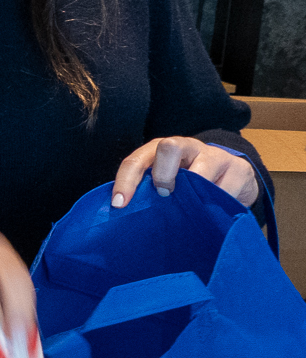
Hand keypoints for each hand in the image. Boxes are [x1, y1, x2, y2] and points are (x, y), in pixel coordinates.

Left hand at [112, 136, 257, 208]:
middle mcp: (186, 146)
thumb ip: (148, 190)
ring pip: (200, 172)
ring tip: (193, 208)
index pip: (136, 160)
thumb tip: (124, 211)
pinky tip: (214, 210)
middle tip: (165, 194)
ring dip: (193, 195)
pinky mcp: (238, 168)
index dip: (125, 181)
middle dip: (163, 174)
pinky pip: (223, 191)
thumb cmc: (189, 183)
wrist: (233, 178)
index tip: (119, 204)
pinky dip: (215, 205)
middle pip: (168, 148)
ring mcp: (214, 155)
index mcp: (160, 149)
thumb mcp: (166, 182)